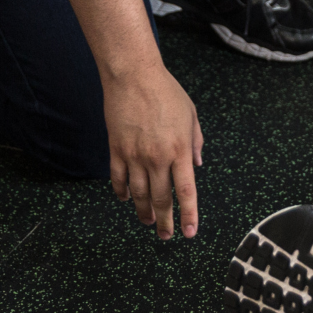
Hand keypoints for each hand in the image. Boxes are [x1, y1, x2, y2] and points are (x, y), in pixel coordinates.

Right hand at [102, 65, 203, 237]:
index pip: (186, 192)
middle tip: (166, 235)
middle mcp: (158, 157)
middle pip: (161, 199)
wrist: (134, 76)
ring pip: (138, 194)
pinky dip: (121, 193)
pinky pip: (118, 179)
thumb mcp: (191, 114)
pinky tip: (125, 200)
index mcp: (180, 149)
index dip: (188, 215)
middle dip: (165, 221)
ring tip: (148, 221)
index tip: (189, 232)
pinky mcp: (116, 149)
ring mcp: (135, 155)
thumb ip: (195, 142)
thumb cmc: (166, 91)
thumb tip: (196, 165)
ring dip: (143, 212)